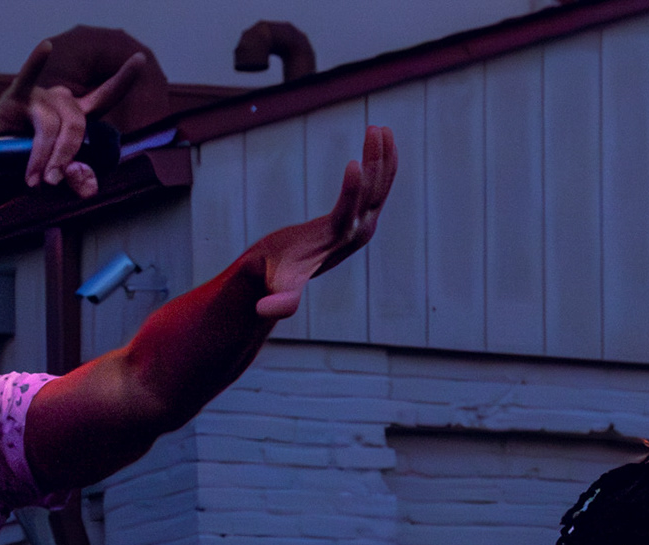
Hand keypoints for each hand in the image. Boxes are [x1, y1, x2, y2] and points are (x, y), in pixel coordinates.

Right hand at [0, 41, 145, 196]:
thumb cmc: (30, 170)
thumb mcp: (60, 182)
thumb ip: (77, 182)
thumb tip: (82, 181)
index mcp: (77, 114)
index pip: (105, 96)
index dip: (122, 79)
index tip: (140, 58)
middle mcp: (61, 100)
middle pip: (77, 124)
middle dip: (66, 155)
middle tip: (52, 182)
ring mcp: (39, 96)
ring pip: (51, 124)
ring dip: (43, 156)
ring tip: (33, 181)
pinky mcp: (15, 96)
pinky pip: (27, 78)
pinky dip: (36, 62)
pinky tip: (46, 47)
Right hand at [251, 125, 398, 318]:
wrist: (283, 277)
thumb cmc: (275, 278)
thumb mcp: (277, 287)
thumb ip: (278, 303)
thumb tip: (267, 313)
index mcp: (336, 243)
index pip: (347, 214)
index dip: (352, 190)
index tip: (355, 162)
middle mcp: (357, 233)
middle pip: (371, 194)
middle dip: (374, 161)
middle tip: (374, 130)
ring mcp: (363, 224)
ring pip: (379, 186)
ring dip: (381, 156)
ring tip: (378, 128)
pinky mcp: (361, 216)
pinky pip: (378, 185)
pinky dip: (381, 162)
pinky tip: (382, 140)